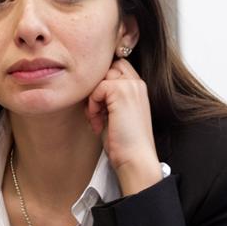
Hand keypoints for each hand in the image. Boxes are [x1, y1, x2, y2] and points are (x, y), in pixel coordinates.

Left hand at [85, 59, 161, 194]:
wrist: (135, 158)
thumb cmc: (124, 143)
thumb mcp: (115, 114)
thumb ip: (107, 97)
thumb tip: (88, 88)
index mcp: (138, 88)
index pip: (116, 67)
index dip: (102, 83)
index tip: (100, 107)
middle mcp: (137, 83)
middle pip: (106, 68)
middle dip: (96, 89)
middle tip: (96, 112)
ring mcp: (130, 86)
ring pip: (99, 78)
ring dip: (92, 99)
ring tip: (97, 119)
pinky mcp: (121, 91)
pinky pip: (96, 89)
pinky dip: (92, 106)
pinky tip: (98, 122)